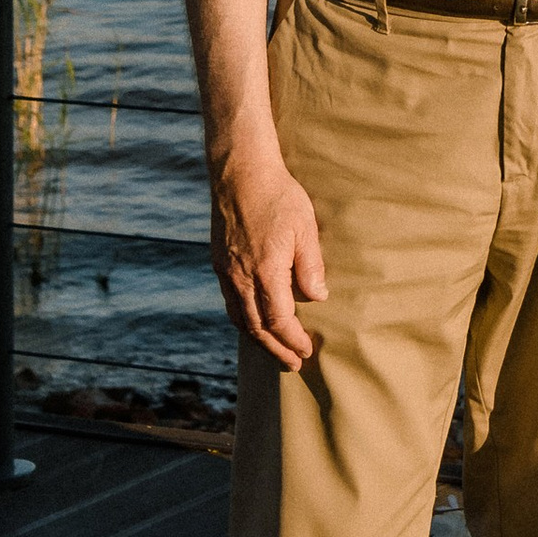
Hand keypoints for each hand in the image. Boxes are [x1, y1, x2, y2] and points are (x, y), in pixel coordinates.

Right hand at [209, 148, 327, 369]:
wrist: (240, 173)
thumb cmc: (279, 197)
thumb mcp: (306, 228)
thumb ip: (311, 266)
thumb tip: (318, 298)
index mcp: (265, 272)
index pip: (278, 320)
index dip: (293, 340)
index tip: (307, 351)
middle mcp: (240, 277)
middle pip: (256, 328)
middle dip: (276, 349)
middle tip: (293, 363)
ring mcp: (226, 271)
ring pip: (239, 318)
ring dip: (258, 339)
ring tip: (275, 350)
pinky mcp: (220, 263)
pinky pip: (231, 302)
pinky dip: (244, 320)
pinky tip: (255, 321)